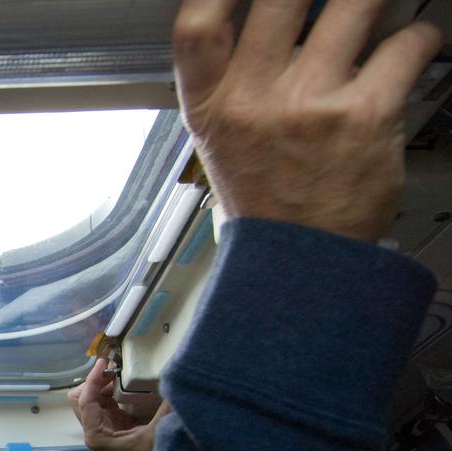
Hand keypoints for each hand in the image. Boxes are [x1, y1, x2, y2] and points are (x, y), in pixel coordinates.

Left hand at [68, 359, 170, 450]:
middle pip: (80, 399)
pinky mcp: (112, 425)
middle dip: (94, 382)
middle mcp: (94, 431)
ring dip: (101, 385)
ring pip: (90, 399)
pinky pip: (102, 402)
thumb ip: (166, 407)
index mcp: (97, 435)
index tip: (104, 362)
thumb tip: (175, 381)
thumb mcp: (160, 432)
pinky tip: (122, 384)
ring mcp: (102, 428)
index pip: (86, 401)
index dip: (93, 379)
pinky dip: (108, 391)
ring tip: (118, 374)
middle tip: (114, 370)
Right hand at [173, 0, 442, 241]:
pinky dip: (418, 38)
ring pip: (355, 6)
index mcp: (211, 107)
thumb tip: (266, 24)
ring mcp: (310, 104)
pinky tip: (413, 48)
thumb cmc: (265, 202)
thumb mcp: (222, 142)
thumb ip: (235, 82)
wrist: (300, 259)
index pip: (196, 28)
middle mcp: (254, 100)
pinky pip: (405, 45)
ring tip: (375, 7)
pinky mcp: (365, 114)